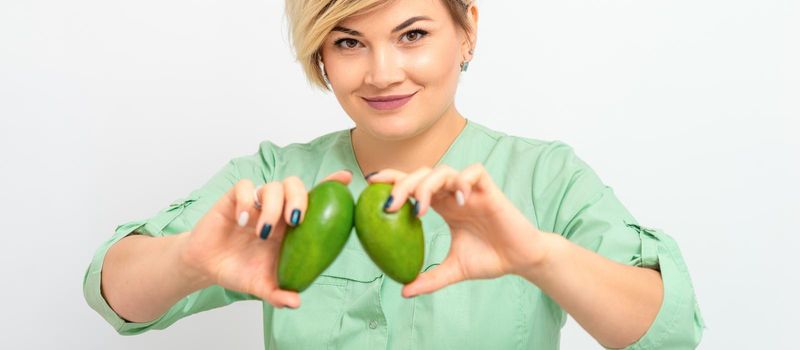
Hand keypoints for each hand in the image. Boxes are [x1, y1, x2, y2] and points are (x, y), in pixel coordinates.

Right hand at [179, 170, 352, 308]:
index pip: (314, 198)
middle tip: (295, 221)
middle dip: (299, 197)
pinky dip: (247, 202)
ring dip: (272, 207)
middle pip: (295, 185)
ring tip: (263, 232)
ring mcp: (256, 202)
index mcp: (291, 225)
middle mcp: (277, 208)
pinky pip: (245, 187)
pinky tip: (243, 221)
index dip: (330, 185)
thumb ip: (278, 294)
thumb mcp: (262, 286)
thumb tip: (296, 302)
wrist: (207, 267)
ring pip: (273, 186)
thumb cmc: (241, 271)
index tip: (346, 180)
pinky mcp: (234, 199)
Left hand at [367, 164, 547, 297]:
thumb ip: (430, 279)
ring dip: (427, 185)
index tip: (370, 183)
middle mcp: (454, 194)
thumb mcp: (454, 270)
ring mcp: (471, 190)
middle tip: (390, 204)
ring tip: (420, 209)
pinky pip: (473, 172)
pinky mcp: (490, 190)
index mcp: (443, 206)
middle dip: (404, 183)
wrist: (520, 260)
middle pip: (423, 173)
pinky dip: (462, 181)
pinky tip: (456, 201)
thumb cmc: (490, 259)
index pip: (414, 184)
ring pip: (444, 170)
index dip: (393, 179)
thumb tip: (404, 291)